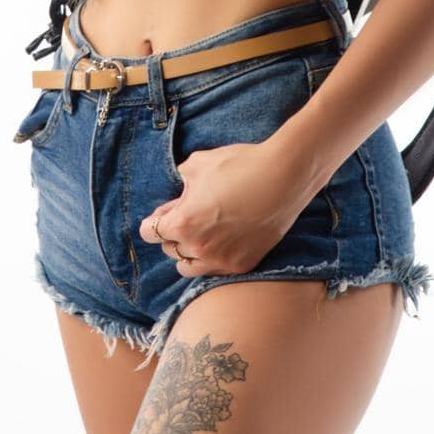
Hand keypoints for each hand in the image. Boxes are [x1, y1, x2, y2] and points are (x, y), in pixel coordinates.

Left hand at [139, 140, 305, 277]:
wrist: (284, 177)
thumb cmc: (239, 165)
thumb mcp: (197, 164)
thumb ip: (180, 183)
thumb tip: (179, 197)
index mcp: (182, 223)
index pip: (149, 232)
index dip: (155, 219)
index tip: (166, 211)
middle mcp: (199, 248)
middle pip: (169, 248)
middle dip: (174, 232)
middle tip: (190, 214)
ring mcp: (221, 260)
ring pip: (188, 267)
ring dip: (189, 251)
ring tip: (202, 232)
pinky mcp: (243, 265)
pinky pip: (215, 269)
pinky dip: (213, 257)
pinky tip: (223, 239)